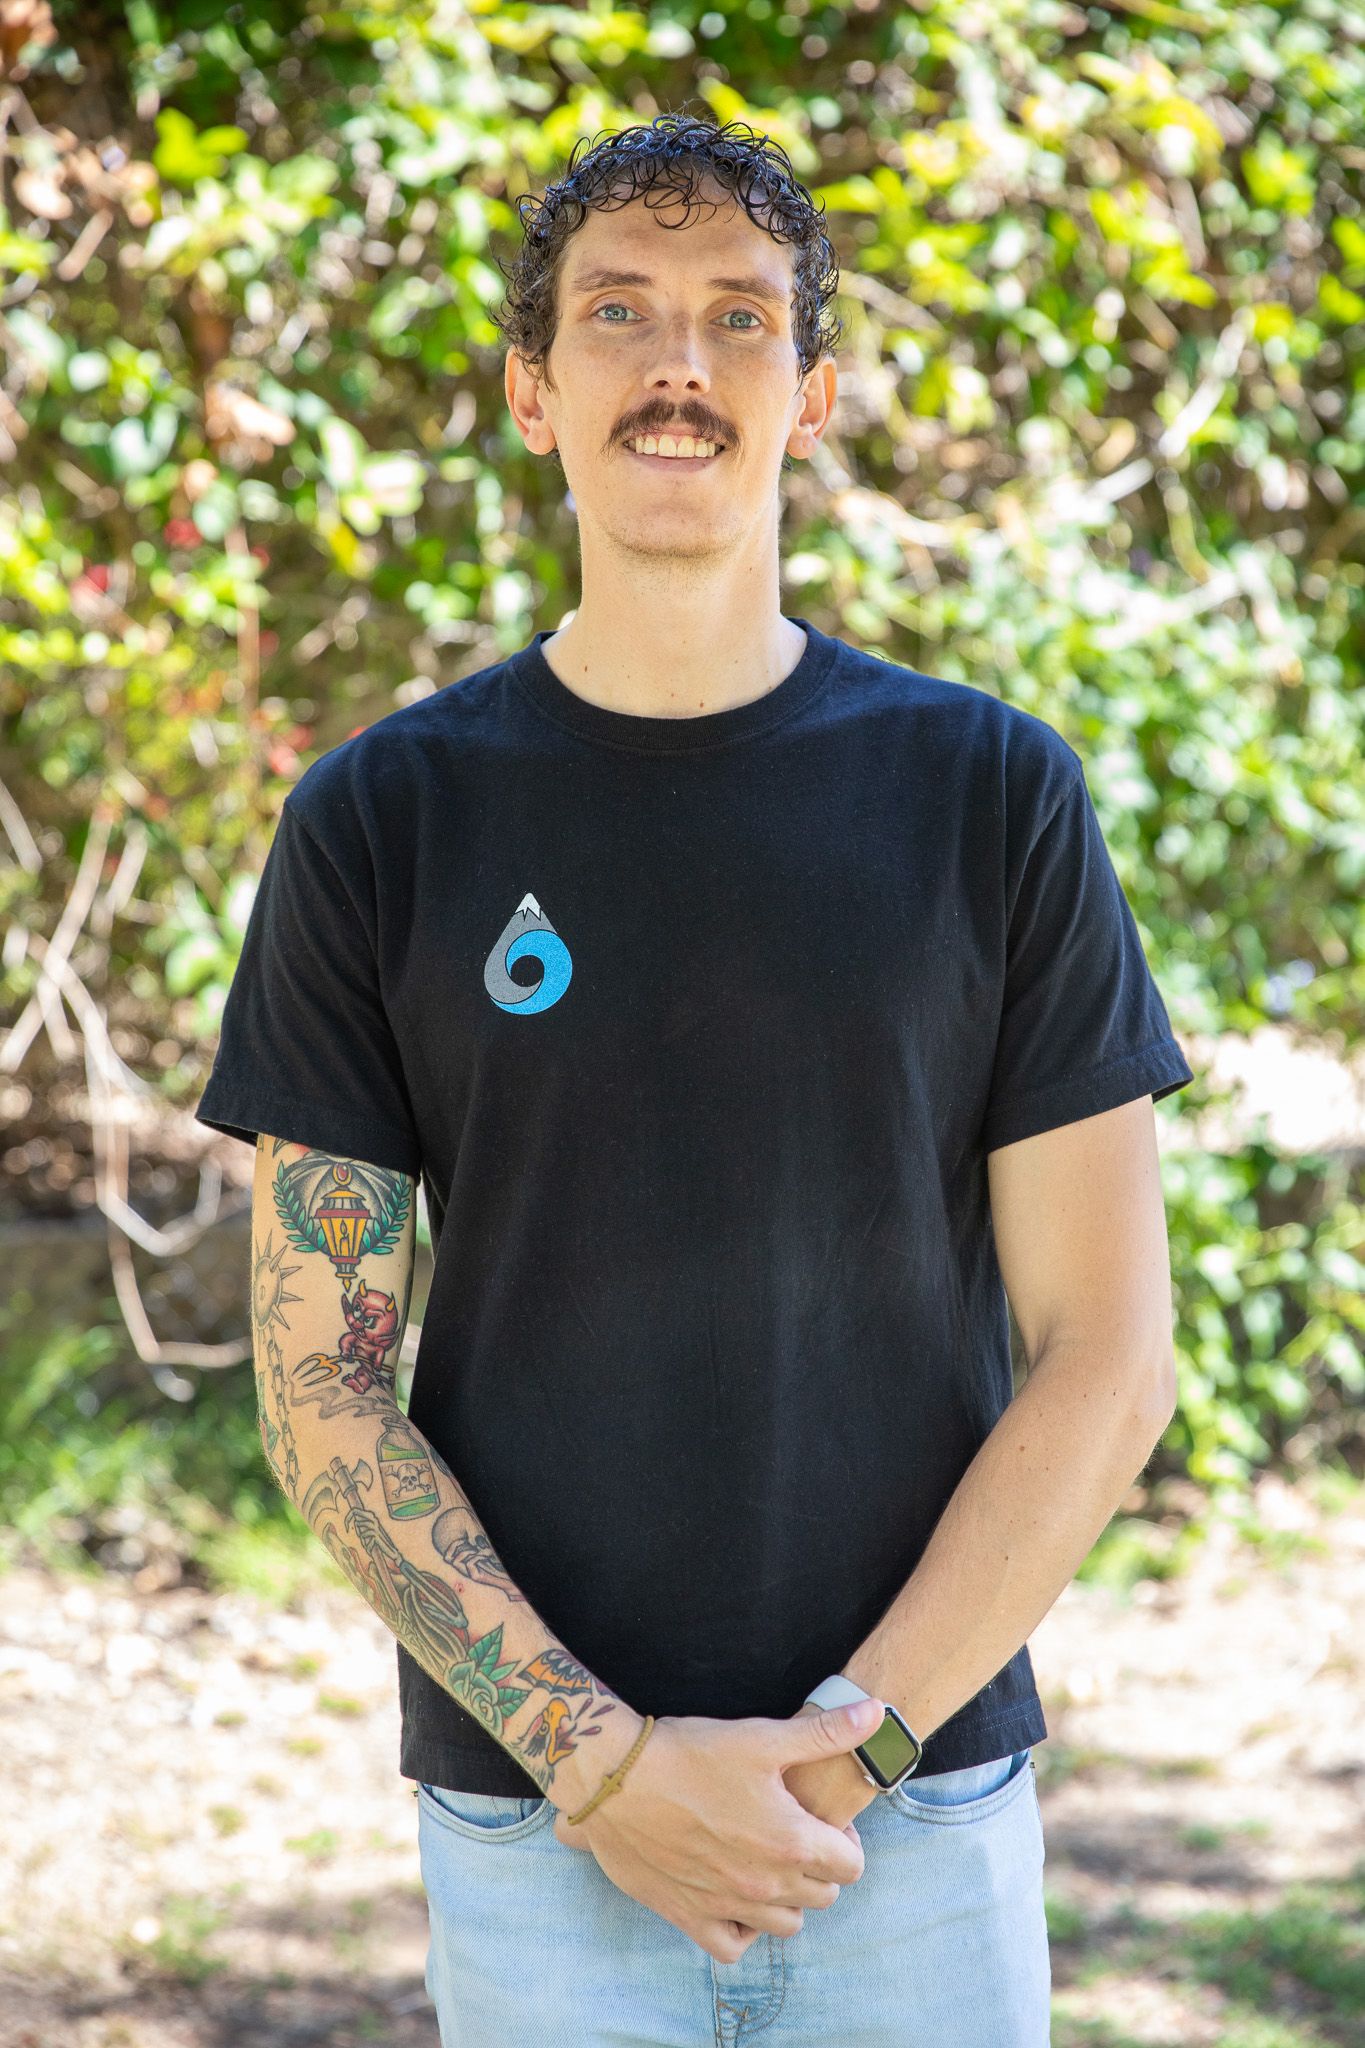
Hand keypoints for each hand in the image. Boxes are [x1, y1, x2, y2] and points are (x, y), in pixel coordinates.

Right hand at [551, 1697, 884, 1963]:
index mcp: (791, 1842)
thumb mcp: (763, 1736)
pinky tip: (735, 1898)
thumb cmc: (691, 1753)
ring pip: (785, 1926)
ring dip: (786, 1900)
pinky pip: (733, 1946)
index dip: (843, 1840)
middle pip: (822, 1895)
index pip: (850, 1866)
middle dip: (818, 1867)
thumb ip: (825, 1732)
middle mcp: (765, 1885)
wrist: (617, 1780)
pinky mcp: (690, 1917)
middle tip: (792, 1834)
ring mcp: (728, 1906)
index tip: (820, 1820)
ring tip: (766, 1863)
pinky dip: (743, 1930)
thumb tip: (877, 1713)